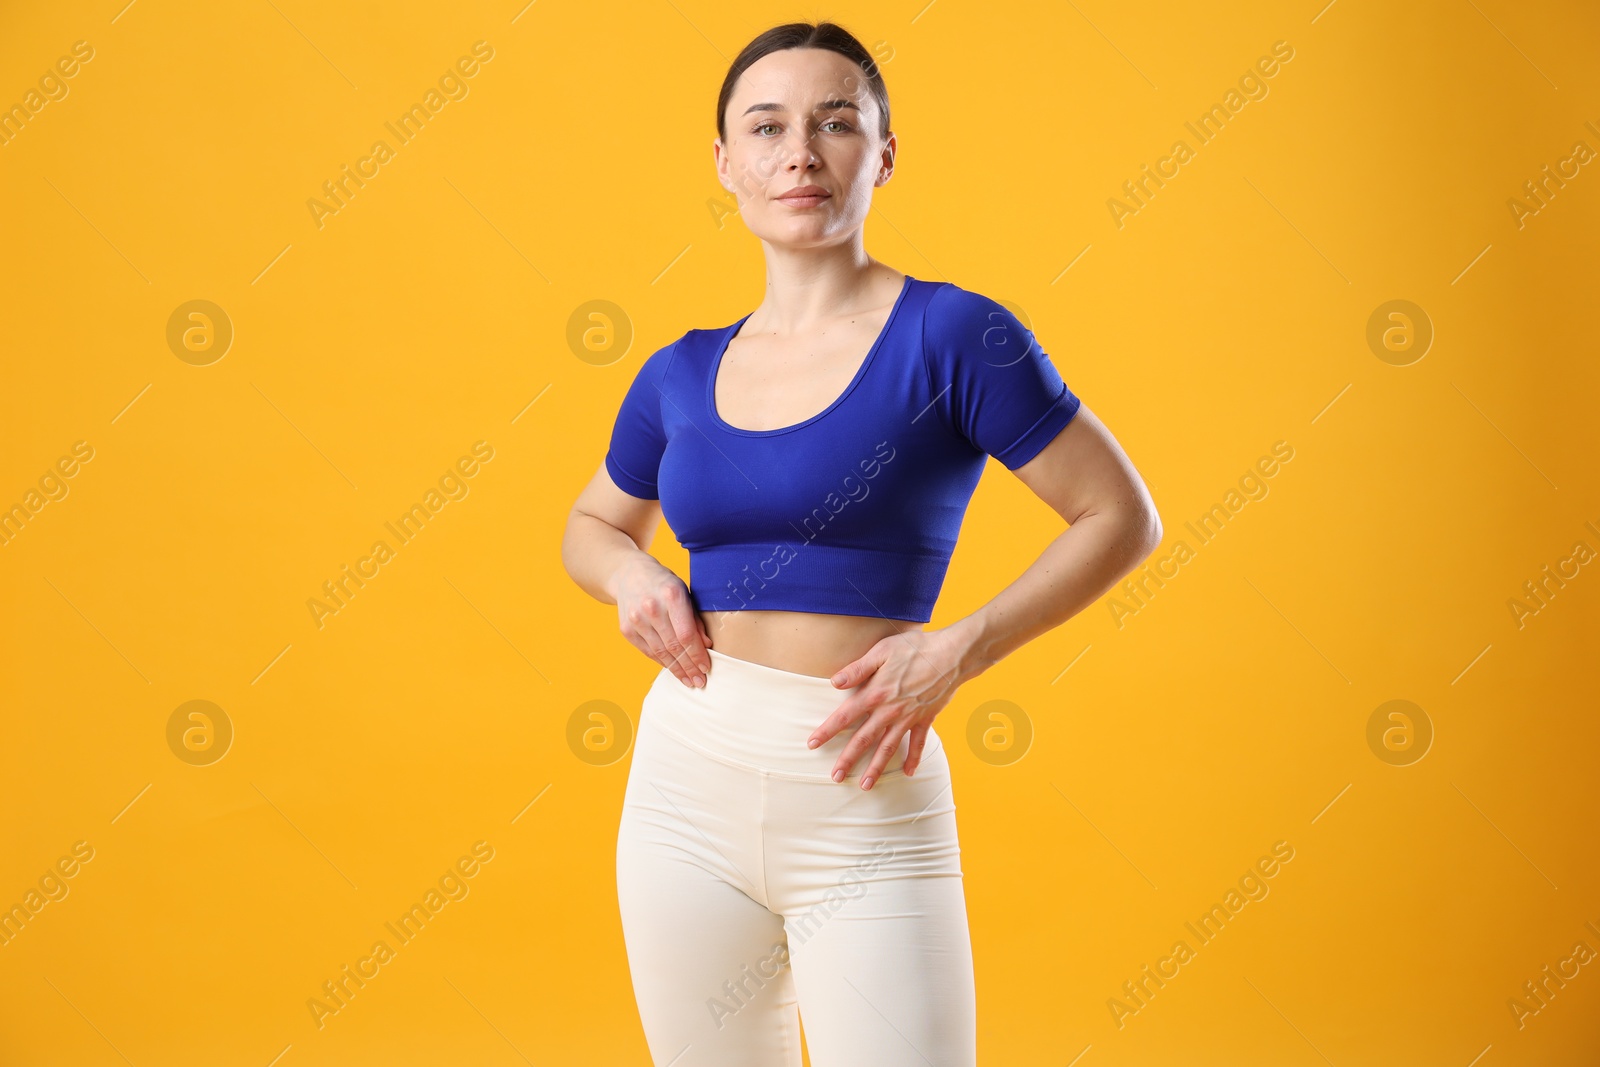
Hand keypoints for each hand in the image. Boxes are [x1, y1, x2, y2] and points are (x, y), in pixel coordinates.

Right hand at [612, 555, 712, 686]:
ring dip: (676, 670)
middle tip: (700, 681)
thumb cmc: (664, 584)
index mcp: (671, 595)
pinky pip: (648, 651)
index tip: (706, 668)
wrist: (629, 574)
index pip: (686, 634)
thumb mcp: (684, 593)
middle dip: (689, 667)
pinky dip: (662, 662)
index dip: (697, 655)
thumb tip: (706, 645)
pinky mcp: (626, 629)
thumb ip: (694, 619)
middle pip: (674, 646)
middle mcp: (651, 608)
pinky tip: (673, 670)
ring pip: (660, 652)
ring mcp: (636, 619)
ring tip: (688, 681)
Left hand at [807, 628, 969, 789]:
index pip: (844, 716)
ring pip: (888, 748)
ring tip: (865, 786)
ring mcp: (908, 717)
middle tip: (835, 778)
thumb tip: (834, 682)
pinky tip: (907, 773)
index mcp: (875, 693)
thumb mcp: (881, 651)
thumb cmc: (915, 648)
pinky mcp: (925, 718)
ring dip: (876, 768)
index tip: (812, 744)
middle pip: (864, 739)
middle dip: (848, 760)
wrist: (952, 654)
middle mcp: (889, 711)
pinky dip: (914, 759)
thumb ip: (857, 669)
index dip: (827, 731)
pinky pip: (918, 743)